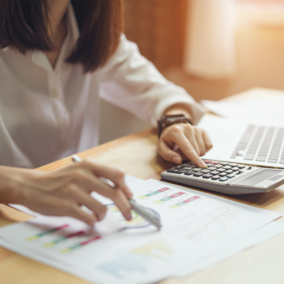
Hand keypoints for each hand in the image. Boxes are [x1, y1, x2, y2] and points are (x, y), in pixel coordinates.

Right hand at [0, 160, 132, 225]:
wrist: (31, 186)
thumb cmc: (59, 180)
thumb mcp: (79, 170)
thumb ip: (98, 177)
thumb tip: (121, 191)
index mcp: (88, 166)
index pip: (117, 174)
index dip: (127, 188)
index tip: (130, 197)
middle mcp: (83, 176)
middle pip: (115, 193)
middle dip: (126, 207)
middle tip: (128, 214)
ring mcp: (74, 191)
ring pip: (102, 209)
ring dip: (103, 216)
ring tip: (97, 215)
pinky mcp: (66, 206)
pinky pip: (89, 218)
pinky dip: (92, 222)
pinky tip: (89, 220)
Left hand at [158, 123, 212, 167]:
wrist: (173, 128)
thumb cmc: (167, 140)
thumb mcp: (162, 147)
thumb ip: (168, 155)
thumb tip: (178, 160)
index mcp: (176, 132)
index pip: (187, 147)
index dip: (194, 158)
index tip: (201, 165)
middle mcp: (188, 128)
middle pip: (196, 151)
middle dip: (189, 157)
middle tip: (181, 152)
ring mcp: (196, 128)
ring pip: (203, 150)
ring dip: (196, 154)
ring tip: (187, 148)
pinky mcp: (203, 131)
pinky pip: (209, 146)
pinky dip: (203, 150)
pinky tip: (195, 146)